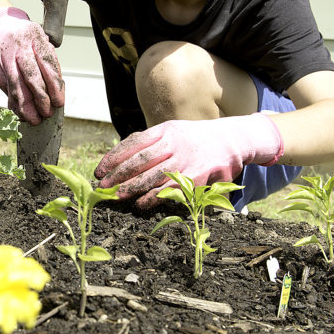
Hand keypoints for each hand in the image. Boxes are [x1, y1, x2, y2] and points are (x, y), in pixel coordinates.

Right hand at [0, 7, 64, 124]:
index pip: (46, 65)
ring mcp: (1, 56)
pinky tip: (21, 111)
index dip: (53, 86)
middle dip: (39, 99)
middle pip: (29, 77)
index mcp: (33, 37)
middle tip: (47, 114)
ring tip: (34, 119)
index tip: (58, 103)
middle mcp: (16, 46)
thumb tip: (57, 92)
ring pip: (14, 86)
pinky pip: (4, 88)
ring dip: (24, 106)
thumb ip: (49, 64)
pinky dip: (13, 101)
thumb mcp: (41, 42)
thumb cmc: (26, 38)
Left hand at [94, 113, 283, 208]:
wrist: (234, 139)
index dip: (114, 157)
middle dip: (118, 174)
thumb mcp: (174, 132)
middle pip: (140, 160)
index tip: (99, 170)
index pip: (133, 143)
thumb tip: (120, 159)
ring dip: (132, 187)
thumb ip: (151, 143)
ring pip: (154, 175)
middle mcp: (175, 142)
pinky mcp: (199, 174)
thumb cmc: (197, 139)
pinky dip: (155, 197)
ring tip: (116, 196)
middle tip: (102, 187)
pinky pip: (172, 188)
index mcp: (165, 129)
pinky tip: (142, 203)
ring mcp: (187, 158)